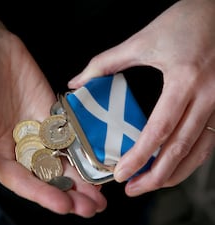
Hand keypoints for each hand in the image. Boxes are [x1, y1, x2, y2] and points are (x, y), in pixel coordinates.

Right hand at [0, 1, 106, 216]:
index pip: (21, 181)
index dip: (42, 195)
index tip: (64, 206)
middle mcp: (19, 147)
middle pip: (46, 177)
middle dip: (69, 194)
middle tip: (91, 209)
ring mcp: (38, 132)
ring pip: (62, 160)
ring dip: (81, 178)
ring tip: (100, 196)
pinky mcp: (51, 116)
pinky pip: (69, 135)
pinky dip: (84, 149)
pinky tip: (98, 161)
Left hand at [68, 0, 214, 195]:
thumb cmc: (185, 22)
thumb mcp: (143, 40)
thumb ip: (106, 62)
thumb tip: (78, 82)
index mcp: (184, 80)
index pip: (159, 130)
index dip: (139, 156)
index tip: (120, 173)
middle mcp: (207, 97)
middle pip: (180, 150)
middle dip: (155, 177)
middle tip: (131, 189)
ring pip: (198, 152)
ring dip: (174, 174)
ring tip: (149, 184)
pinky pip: (208, 142)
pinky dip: (189, 159)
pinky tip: (173, 165)